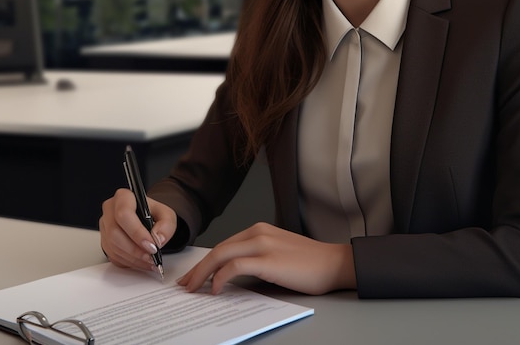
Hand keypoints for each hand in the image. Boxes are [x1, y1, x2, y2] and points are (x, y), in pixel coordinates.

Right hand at [99, 188, 176, 272]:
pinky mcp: (104, 242)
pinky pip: (113, 256)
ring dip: (133, 258)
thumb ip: (166, 225)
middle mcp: (110, 210)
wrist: (146, 217)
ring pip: (113, 247)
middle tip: (151, 256)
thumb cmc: (152, 213)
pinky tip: (141, 262)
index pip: (124, 214)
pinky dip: (128, 262)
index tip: (151, 245)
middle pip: (115, 233)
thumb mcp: (166, 214)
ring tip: (149, 261)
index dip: (136, 232)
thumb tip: (158, 239)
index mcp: (123, 197)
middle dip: (135, 249)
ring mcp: (105, 227)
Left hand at [177, 222, 356, 294]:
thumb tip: (232, 275)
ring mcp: (263, 244)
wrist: (334, 263)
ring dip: (203, 273)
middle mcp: (258, 232)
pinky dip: (220, 277)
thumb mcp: (278, 253)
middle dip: (198, 268)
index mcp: (259, 230)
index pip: (224, 245)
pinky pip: (234, 267)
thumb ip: (257, 257)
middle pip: (218, 249)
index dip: (206, 261)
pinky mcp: (268, 260)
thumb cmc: (310, 262)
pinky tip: (215, 289)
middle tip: (186, 284)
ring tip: (193, 289)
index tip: (195, 276)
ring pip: (221, 255)